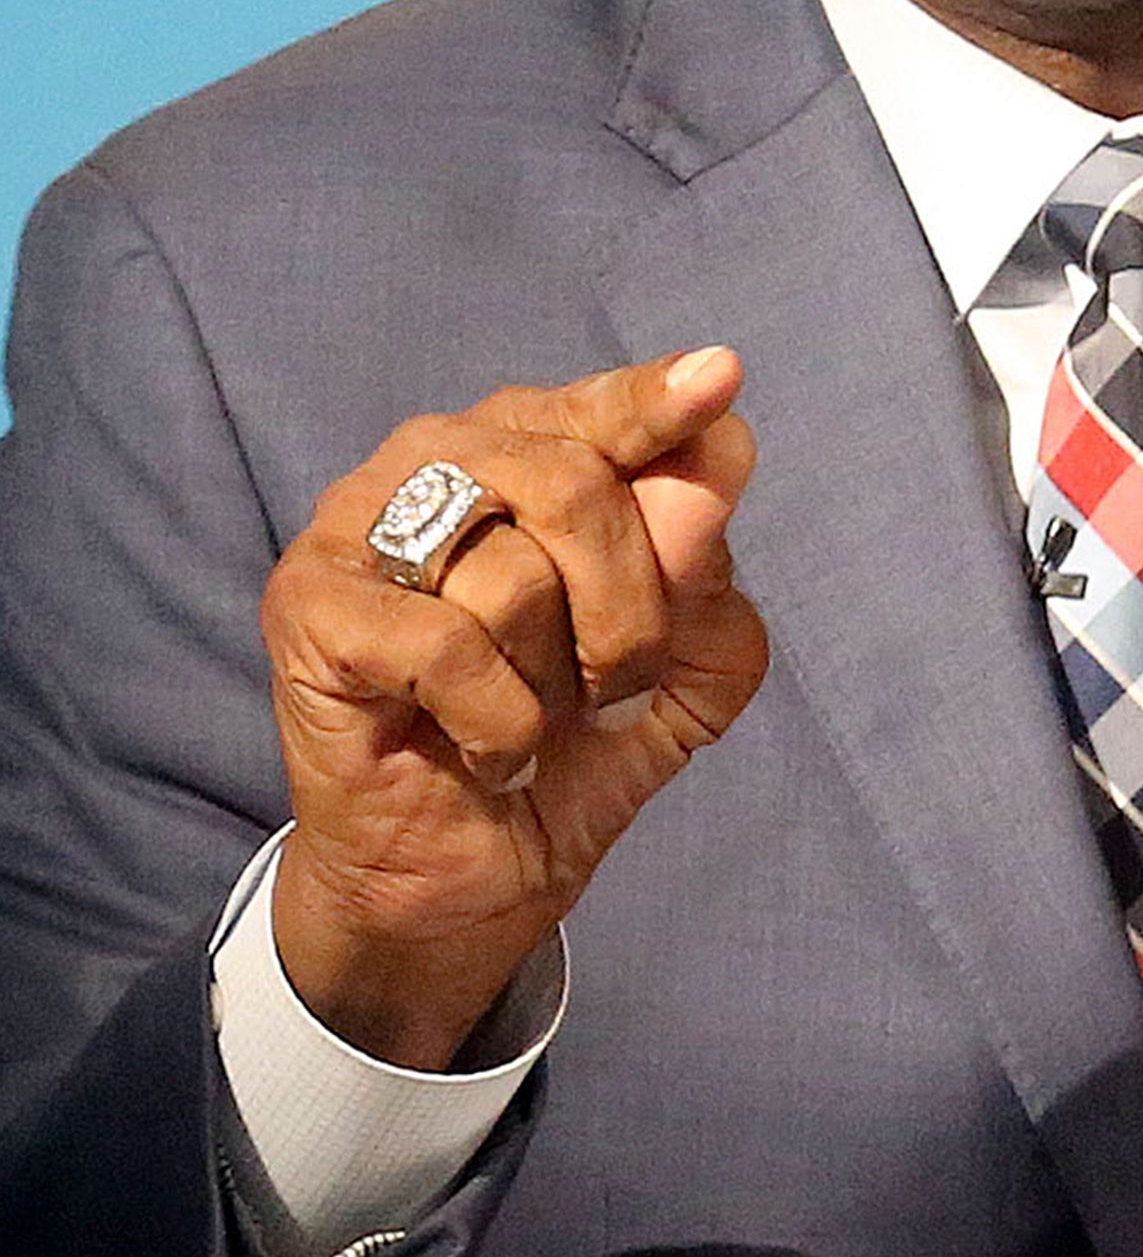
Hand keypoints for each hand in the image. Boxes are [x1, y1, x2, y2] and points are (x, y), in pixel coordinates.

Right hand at [260, 349, 767, 1068]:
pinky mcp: (309, 608)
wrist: (473, 878)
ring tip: (535, 719)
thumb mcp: (689, 666)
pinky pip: (450, 644)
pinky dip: (500, 722)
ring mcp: (354, 526)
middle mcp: (434, 461)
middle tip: (614, 687)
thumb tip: (708, 482)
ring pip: (513, 569)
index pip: (606, 410)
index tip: (719, 378)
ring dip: (557, 678)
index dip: (659, 404)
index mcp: (528, 451)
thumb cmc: (575, 747)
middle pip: (575, 482)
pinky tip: (489, 752)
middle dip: (630, 607)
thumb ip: (709, 575)